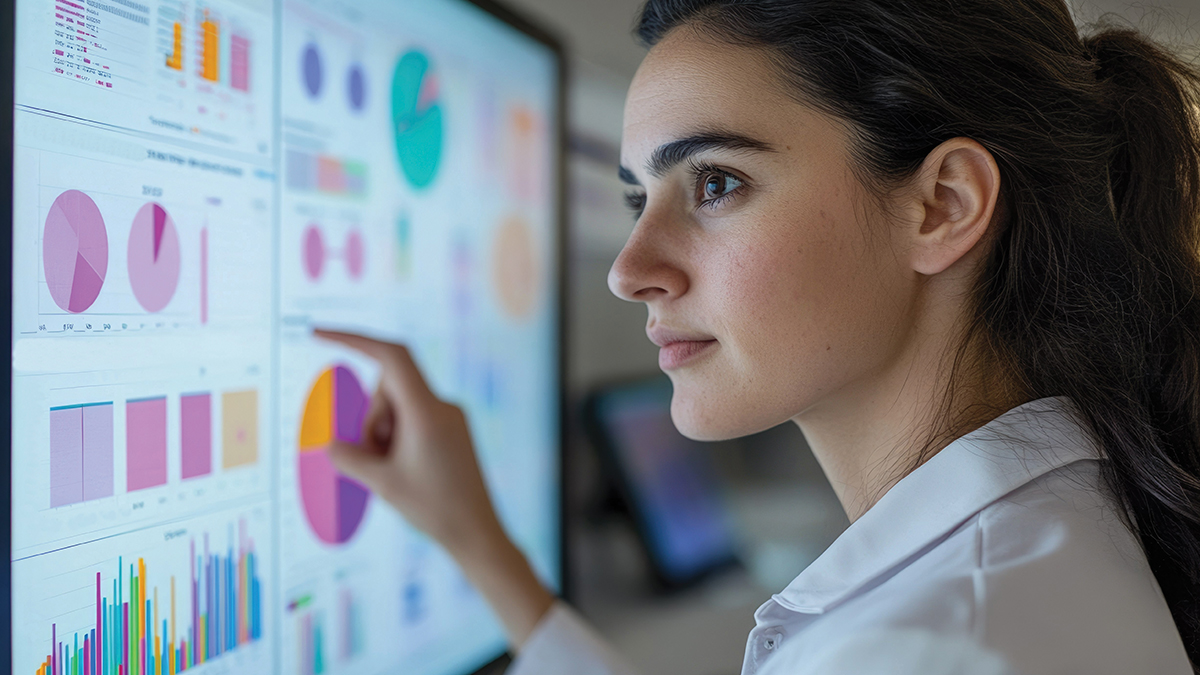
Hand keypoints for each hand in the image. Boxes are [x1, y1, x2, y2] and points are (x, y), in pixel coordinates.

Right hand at [313, 329, 554, 647]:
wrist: (478, 533)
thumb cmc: (434, 509)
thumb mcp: (381, 484)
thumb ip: (348, 457)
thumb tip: (331, 443)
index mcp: (427, 411)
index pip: (390, 356)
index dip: (354, 338)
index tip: (319, 333)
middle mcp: (442, 406)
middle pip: (387, 390)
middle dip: (371, 421)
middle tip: (378, 463)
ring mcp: (449, 417)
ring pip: (397, 408)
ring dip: (383, 435)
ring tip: (395, 473)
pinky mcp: (451, 430)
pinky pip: (412, 421)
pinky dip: (397, 441)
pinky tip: (406, 473)